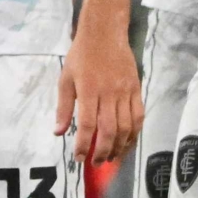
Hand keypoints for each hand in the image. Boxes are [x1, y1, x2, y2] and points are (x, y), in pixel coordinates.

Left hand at [56, 26, 140, 166]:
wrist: (105, 34)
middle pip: (109, 130)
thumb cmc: (81, 56)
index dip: (83, 144)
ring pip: (127, 127)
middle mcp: (109, 93)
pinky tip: (127, 143)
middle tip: (96, 163)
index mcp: (89, 91)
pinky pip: (138, 116)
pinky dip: (134, 134)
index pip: (88, 125)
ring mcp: (125, 92)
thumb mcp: (65, 79)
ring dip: (120, 146)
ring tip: (111, 158)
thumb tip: (58, 132)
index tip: (78, 158)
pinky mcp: (136, 90)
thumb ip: (63, 107)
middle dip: (103, 151)